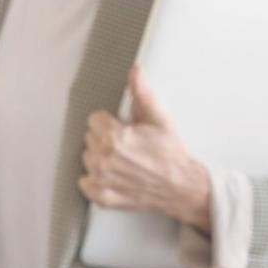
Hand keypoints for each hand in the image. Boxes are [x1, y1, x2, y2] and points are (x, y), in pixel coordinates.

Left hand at [80, 66, 211, 230]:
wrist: (182, 187)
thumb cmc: (171, 155)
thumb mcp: (160, 119)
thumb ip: (142, 94)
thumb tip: (135, 71)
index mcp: (115, 137)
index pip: (94, 120)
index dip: (109, 122)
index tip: (123, 128)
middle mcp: (105, 158)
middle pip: (89, 138)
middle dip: (105, 139)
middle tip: (127, 146)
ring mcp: (102, 179)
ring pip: (87, 159)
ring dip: (100, 158)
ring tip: (123, 161)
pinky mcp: (103, 196)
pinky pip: (85, 183)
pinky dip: (96, 181)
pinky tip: (114, 176)